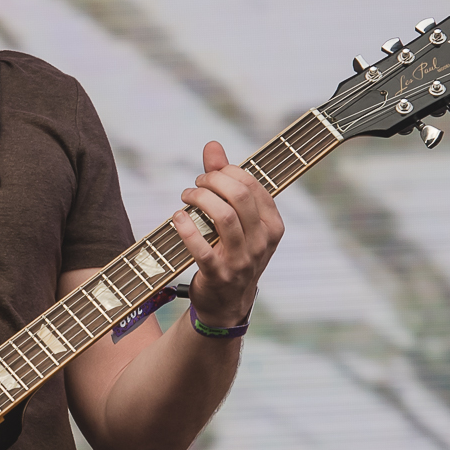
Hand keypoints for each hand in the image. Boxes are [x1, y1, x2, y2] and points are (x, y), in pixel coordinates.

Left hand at [171, 140, 283, 328]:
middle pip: (240, 196)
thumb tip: (212, 145)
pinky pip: (202, 248)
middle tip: (196, 184)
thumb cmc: (232, 253)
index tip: (210, 174)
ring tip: (186, 197)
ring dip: (199, 199)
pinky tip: (177, 217)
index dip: (227, 172)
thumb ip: (226, 182)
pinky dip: (186, 228)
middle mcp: (261, 242)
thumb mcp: (238, 221)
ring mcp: (242, 260)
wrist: (227, 304)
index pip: (253, 185)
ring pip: (223, 217)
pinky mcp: (218, 275)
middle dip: (213, 182)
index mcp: (272, 225)